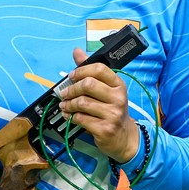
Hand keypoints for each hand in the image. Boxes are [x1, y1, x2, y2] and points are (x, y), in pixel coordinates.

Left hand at [56, 47, 139, 163]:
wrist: (124, 138)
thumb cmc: (112, 110)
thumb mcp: (107, 90)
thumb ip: (91, 71)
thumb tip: (77, 52)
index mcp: (118, 85)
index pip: (99, 69)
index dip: (82, 70)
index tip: (72, 76)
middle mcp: (118, 98)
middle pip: (88, 85)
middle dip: (71, 89)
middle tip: (64, 93)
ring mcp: (113, 114)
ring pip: (82, 103)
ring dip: (68, 104)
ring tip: (64, 105)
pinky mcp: (105, 129)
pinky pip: (81, 119)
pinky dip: (71, 116)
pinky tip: (69, 115)